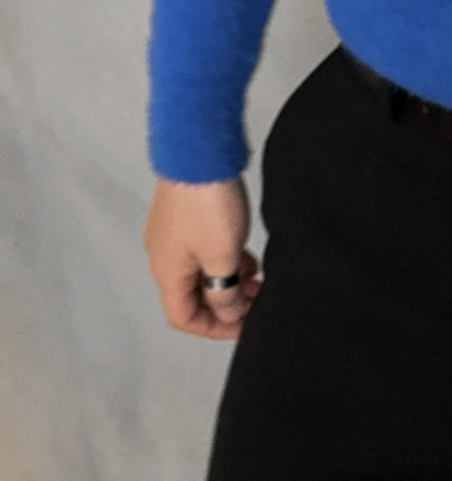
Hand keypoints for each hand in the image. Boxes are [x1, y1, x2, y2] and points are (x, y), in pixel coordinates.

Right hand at [142, 175, 262, 338]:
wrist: (199, 152)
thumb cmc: (208, 204)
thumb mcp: (222, 256)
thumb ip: (225, 291)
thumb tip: (228, 313)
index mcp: (167, 272)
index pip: (183, 317)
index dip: (214, 328)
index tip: (245, 324)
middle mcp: (164, 257)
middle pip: (191, 296)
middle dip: (225, 303)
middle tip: (257, 300)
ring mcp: (173, 235)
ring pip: (200, 272)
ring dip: (228, 280)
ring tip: (258, 278)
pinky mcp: (186, 217)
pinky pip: (204, 250)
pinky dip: (224, 259)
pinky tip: (247, 254)